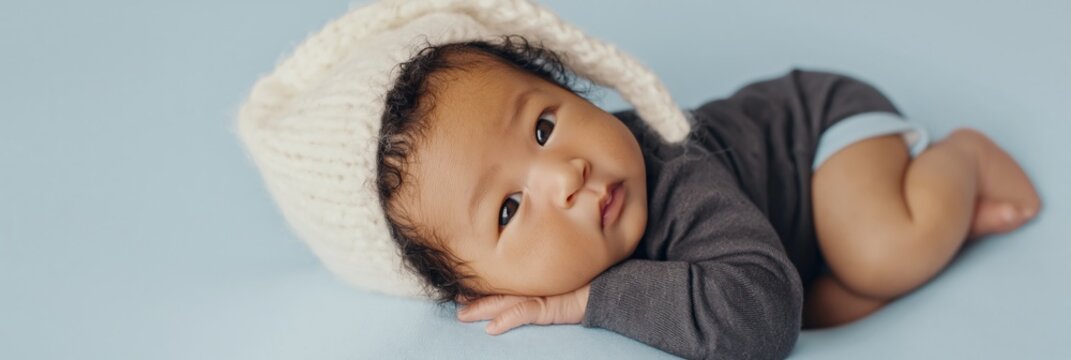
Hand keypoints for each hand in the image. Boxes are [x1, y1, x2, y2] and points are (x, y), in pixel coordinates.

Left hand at [456, 284, 590, 334]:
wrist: (609, 288)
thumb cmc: (586, 282)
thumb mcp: (559, 283)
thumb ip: (542, 282)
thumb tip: (525, 280)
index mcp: (533, 278)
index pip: (503, 281)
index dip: (483, 284)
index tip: (464, 285)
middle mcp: (532, 284)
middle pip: (498, 290)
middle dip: (475, 296)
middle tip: (455, 298)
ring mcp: (539, 294)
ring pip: (504, 302)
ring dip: (482, 309)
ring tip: (463, 315)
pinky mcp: (548, 307)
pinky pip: (523, 314)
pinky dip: (507, 321)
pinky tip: (492, 329)